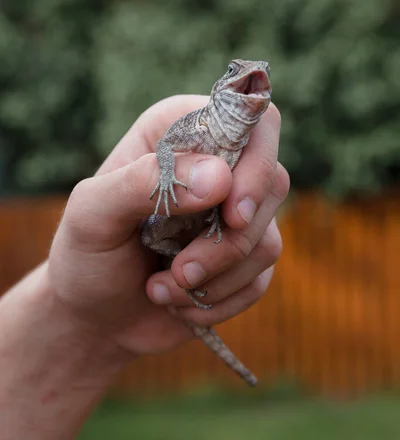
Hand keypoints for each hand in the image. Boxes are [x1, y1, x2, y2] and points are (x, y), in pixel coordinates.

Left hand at [47, 95, 288, 357]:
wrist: (94, 316)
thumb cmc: (87, 255)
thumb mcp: (93, 214)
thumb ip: (143, 183)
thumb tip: (219, 177)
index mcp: (179, 133)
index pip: (250, 123)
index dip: (256, 163)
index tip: (232, 214)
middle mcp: (215, 166)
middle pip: (272, 184)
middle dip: (229, 242)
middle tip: (182, 271)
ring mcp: (232, 213)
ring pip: (267, 240)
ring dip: (216, 279)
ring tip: (162, 290)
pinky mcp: (242, 258)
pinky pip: (260, 278)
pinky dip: (220, 302)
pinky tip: (179, 305)